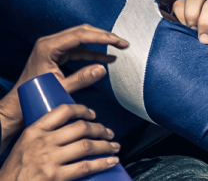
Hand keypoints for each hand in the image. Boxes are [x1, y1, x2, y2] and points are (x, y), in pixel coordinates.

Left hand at [0, 25, 127, 142]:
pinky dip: (92, 53)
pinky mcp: (56, 54)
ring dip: (100, 43)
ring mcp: (52, 47)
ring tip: (119, 47)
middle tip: (122, 43)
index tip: (117, 42)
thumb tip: (104, 68)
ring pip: (81, 38)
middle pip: (82, 32)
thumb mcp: (60, 88)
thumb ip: (81, 78)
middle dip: (104, 37)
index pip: (80, 35)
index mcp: (48, 47)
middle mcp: (49, 43)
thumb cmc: (34, 97)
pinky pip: (78, 49)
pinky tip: (107, 59)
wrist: (18, 105)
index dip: (101, 37)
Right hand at [0, 104, 119, 180]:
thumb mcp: (24, 145)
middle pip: (80, 128)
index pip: (63, 111)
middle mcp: (42, 142)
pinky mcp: (54, 176)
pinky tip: (111, 161)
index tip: (93, 115)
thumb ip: (44, 136)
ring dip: (106, 145)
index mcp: (34, 131)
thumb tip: (71, 130)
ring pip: (86, 145)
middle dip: (100, 129)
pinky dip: (102, 163)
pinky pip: (85, 166)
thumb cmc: (17, 170)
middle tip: (109, 133)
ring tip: (114, 147)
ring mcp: (49, 160)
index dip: (83, 110)